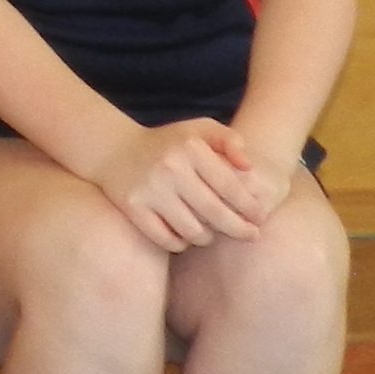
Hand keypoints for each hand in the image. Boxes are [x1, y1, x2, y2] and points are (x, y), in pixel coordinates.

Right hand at [91, 116, 268, 251]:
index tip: (260, 218)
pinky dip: (181, 243)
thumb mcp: (199, 129)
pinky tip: (186, 237)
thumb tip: (248, 166)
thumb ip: (229, 140)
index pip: (230, 186)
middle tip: (251, 235)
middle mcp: (170, 169)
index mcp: (190, 148)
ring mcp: (150, 190)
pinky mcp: (133, 207)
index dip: (250, 206)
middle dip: (239, 229)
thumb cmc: (169, 142)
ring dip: (208, 238)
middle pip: (215, 214)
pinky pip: (167, 239)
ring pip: (193, 231)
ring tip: (213, 233)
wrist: (114, 148)